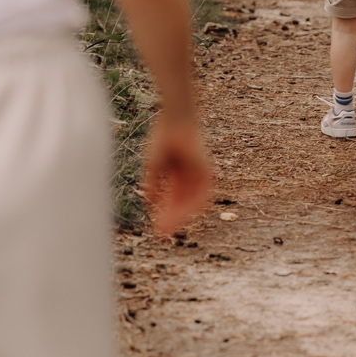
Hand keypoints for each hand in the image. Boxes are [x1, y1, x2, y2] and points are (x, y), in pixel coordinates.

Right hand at [142, 117, 212, 235]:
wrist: (175, 123)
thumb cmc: (161, 139)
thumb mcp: (153, 166)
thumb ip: (152, 185)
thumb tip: (150, 205)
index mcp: (178, 175)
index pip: (173, 201)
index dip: (165, 214)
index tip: (157, 227)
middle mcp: (189, 177)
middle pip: (182, 204)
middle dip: (172, 218)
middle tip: (162, 233)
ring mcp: (198, 175)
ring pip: (192, 202)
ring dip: (180, 216)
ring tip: (168, 227)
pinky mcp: (205, 172)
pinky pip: (201, 194)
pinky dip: (190, 206)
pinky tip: (181, 215)